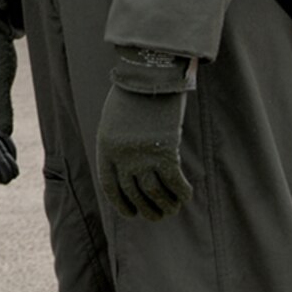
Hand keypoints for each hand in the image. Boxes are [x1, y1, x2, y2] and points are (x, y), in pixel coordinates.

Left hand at [95, 48, 192, 220]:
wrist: (149, 76)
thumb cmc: (133, 95)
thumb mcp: (115, 120)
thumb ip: (119, 145)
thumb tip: (132, 172)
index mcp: (105, 148)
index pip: (110, 187)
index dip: (122, 204)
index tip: (133, 214)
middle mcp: (121, 156)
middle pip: (134, 193)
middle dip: (148, 209)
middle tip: (159, 215)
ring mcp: (142, 155)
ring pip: (155, 193)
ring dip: (166, 205)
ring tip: (173, 208)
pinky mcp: (165, 152)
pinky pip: (174, 182)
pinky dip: (181, 192)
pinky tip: (186, 194)